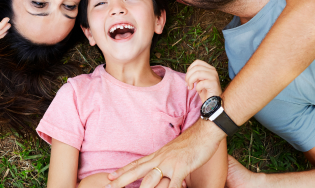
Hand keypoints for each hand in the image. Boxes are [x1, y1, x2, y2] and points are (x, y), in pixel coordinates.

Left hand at [106, 120, 225, 187]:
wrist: (205, 131)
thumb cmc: (193, 143)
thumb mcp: (175, 152)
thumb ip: (168, 161)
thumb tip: (163, 171)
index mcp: (159, 155)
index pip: (137, 164)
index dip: (123, 170)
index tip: (110, 176)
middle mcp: (160, 159)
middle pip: (137, 171)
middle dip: (122, 180)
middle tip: (109, 186)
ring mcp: (170, 163)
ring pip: (150, 180)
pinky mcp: (181, 168)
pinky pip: (172, 185)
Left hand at [185, 60, 221, 102]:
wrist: (213, 102)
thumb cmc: (206, 92)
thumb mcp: (199, 80)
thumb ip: (195, 74)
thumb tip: (187, 73)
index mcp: (209, 68)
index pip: (197, 62)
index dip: (190, 69)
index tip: (188, 78)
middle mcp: (213, 71)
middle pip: (196, 68)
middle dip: (188, 76)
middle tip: (187, 84)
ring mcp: (214, 77)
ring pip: (197, 73)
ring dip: (191, 81)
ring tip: (190, 87)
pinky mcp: (214, 84)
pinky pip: (201, 83)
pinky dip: (197, 87)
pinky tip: (199, 91)